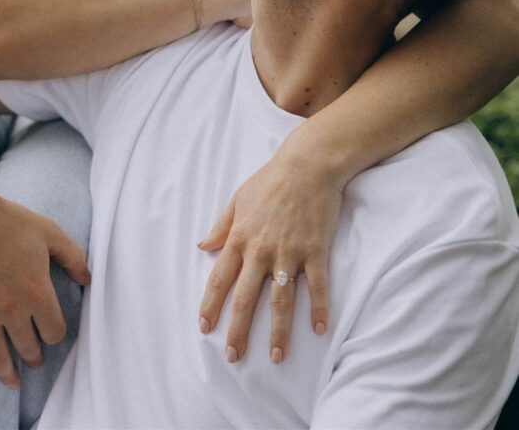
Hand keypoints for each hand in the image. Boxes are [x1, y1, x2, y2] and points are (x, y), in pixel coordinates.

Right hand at [0, 185, 90, 386]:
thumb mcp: (49, 232)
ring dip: (7, 371)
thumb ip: (73, 257)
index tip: (52, 332)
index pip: (54, 332)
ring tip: (12, 379)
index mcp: (36, 291)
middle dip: (34, 356)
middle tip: (35, 360)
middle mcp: (11, 309)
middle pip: (28, 348)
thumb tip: (88, 279)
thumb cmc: (8, 220)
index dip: (55, 334)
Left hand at [197, 153, 341, 363]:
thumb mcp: (238, 199)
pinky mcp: (315, 250)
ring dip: (278, 332)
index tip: (204, 329)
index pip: (220, 279)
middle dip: (238, 330)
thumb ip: (221, 226)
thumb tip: (202, 246)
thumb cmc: (270, 179)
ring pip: (280, 300)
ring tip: (276, 357)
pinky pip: (317, 285)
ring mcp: (289, 252)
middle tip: (233, 357)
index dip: (210, 306)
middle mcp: (262, 250)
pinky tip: (318, 329)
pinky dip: (318, 308)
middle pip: (246, 298)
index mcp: (240, 238)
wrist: (307, 164)